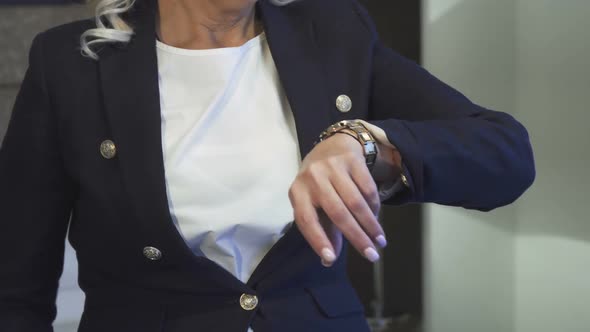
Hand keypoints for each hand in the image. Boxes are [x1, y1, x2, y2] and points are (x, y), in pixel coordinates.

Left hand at [288, 130, 386, 266]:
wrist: (331, 147)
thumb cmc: (320, 184)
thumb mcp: (314, 204)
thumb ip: (323, 230)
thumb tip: (328, 260)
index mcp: (297, 192)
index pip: (306, 220)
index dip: (318, 240)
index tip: (331, 259)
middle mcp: (313, 178)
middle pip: (337, 212)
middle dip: (357, 237)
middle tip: (371, 256)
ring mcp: (332, 167)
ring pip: (356, 202)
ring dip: (370, 225)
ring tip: (380, 241)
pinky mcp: (352, 160)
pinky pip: (368, 188)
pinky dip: (374, 207)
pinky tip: (376, 219)